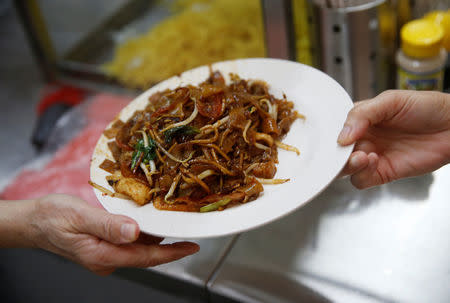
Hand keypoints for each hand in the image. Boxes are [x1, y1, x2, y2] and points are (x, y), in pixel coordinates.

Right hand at [27, 194, 198, 274]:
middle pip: (145, 254)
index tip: (191, 247)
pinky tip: (149, 222)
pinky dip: (142, 234)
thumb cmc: (51, 217)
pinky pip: (128, 243)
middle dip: (169, 245)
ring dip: (156, 238)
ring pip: (138, 248)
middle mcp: (106, 259)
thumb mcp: (79, 216)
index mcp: (102, 255)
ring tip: (173, 223)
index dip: (171, 253)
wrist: (33, 221)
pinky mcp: (103, 247)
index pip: (145, 257)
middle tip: (187, 228)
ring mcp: (105, 254)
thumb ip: (108, 225)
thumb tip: (135, 232)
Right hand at [338, 90, 449, 188]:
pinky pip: (361, 180)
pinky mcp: (383, 172)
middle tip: (344, 150)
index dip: (330, 135)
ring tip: (363, 156)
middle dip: (335, 155)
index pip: (334, 130)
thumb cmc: (427, 107)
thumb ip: (363, 114)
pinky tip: (374, 161)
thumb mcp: (391, 100)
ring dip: (348, 165)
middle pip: (336, 153)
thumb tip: (342, 135)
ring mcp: (372, 156)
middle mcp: (364, 139)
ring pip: (345, 168)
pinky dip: (362, 174)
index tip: (333, 137)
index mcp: (360, 120)